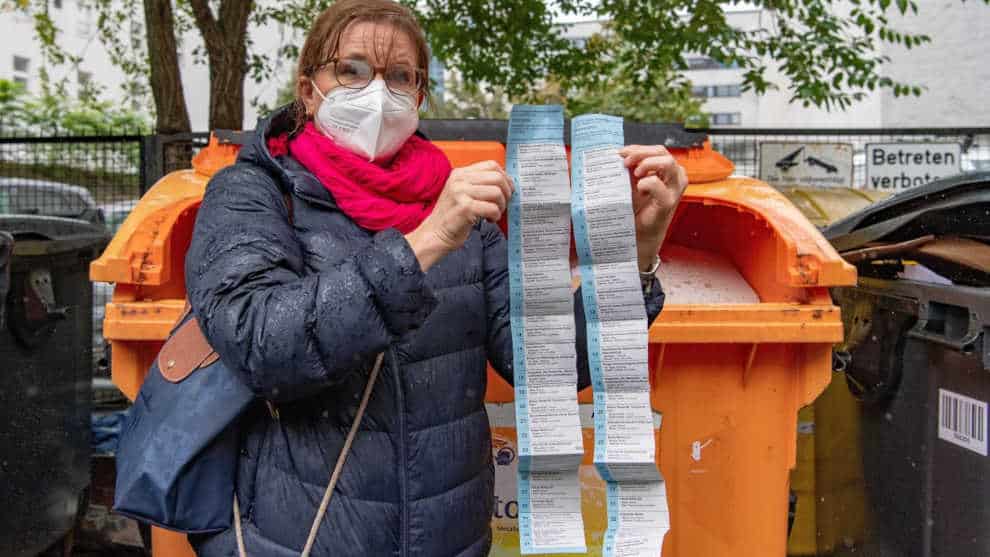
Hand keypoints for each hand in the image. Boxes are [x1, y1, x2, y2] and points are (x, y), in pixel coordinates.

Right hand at [406, 160, 513, 270]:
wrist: (435, 234)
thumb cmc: (452, 217)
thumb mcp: (461, 193)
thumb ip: (479, 185)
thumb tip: (506, 183)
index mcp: (460, 174)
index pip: (491, 165)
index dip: (505, 177)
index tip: (507, 189)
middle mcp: (460, 180)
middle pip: (497, 177)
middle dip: (506, 193)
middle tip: (502, 204)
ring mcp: (461, 193)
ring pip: (497, 192)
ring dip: (501, 206)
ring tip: (494, 214)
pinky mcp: (465, 208)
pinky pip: (492, 208)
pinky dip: (495, 216)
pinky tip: (489, 220)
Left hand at [619, 145, 687, 271]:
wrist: (637, 235)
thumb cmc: (635, 209)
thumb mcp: (631, 184)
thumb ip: (630, 168)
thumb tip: (617, 153)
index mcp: (668, 171)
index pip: (657, 150)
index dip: (639, 148)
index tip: (620, 153)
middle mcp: (675, 178)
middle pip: (662, 152)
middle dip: (641, 153)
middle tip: (624, 162)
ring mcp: (674, 190)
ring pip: (668, 163)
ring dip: (647, 163)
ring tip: (634, 173)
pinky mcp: (668, 203)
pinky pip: (658, 185)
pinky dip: (647, 183)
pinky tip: (638, 188)